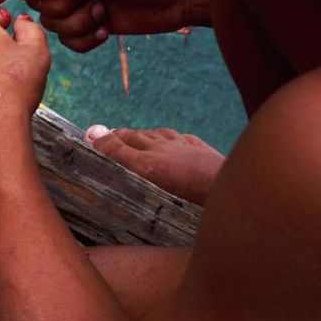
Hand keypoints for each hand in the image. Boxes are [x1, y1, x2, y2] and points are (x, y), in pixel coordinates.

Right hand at [84, 125, 224, 205]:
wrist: (227, 186)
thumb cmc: (184, 182)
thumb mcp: (145, 168)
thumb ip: (119, 152)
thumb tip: (93, 134)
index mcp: (151, 149)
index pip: (124, 141)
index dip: (108, 139)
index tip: (93, 137)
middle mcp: (169, 145)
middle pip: (144, 136)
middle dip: (127, 135)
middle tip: (114, 134)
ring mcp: (190, 149)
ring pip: (167, 137)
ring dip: (153, 135)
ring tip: (146, 136)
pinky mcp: (208, 156)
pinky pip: (191, 142)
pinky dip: (182, 140)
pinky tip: (183, 141)